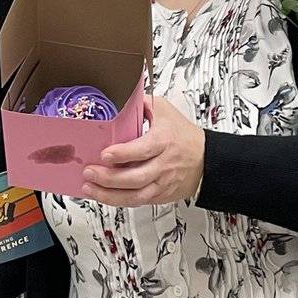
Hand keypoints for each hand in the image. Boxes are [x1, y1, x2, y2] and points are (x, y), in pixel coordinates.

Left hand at [82, 95, 205, 206]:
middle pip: (135, 177)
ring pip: (135, 195)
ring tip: (90, 188)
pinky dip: (117, 201)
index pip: (143, 149)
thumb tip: (119, 95)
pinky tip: (102, 195)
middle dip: (108, 178)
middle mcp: (163, 164)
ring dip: (109, 195)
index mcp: (164, 141)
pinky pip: (137, 202)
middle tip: (89, 171)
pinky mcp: (160, 195)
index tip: (105, 154)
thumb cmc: (184, 135)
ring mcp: (162, 183)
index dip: (123, 154)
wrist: (207, 159)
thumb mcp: (165, 111)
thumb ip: (141, 103)